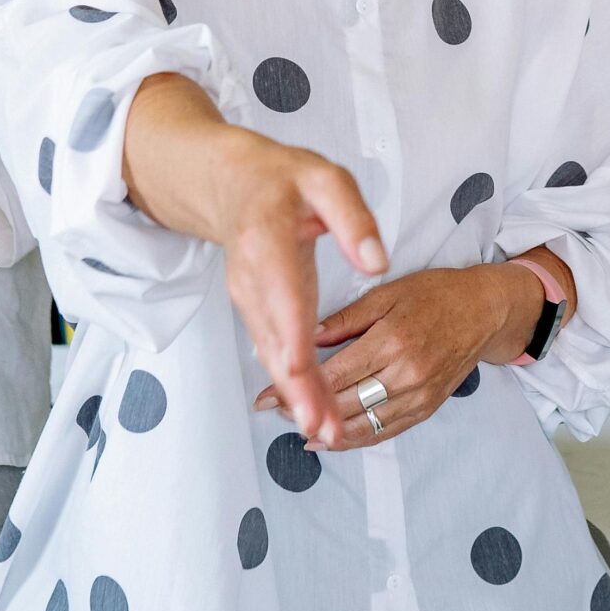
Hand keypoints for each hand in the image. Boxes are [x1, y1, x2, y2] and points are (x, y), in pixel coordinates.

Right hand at [217, 141, 385, 449]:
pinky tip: (313, 406)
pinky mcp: (254, 309)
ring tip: (328, 431)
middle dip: (300, 391)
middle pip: (276, 344)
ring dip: (298, 395)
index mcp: (266, 245)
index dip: (298, 349)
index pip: (285, 305)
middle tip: (328, 431)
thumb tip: (376, 262)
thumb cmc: (285, 179)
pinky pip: (274, 350)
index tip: (311, 383)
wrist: (233, 184)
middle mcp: (251, 281)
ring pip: (274, 355)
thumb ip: (351, 218)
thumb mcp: (324, 179)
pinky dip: (293, 379)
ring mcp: (248, 298)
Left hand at [258, 260, 542, 447]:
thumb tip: (304, 338)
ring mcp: (418, 396)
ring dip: (324, 431)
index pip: (333, 374)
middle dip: (303, 410)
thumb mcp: (387, 293)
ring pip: (362, 425)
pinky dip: (355, 440)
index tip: (266, 392)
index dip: (296, 386)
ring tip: (294, 428)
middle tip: (271, 410)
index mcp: (391, 340)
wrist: (486, 312)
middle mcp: (405, 374)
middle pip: (342, 403)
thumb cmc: (436, 294)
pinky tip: (330, 441)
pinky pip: (384, 432)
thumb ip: (345, 320)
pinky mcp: (426, 408)